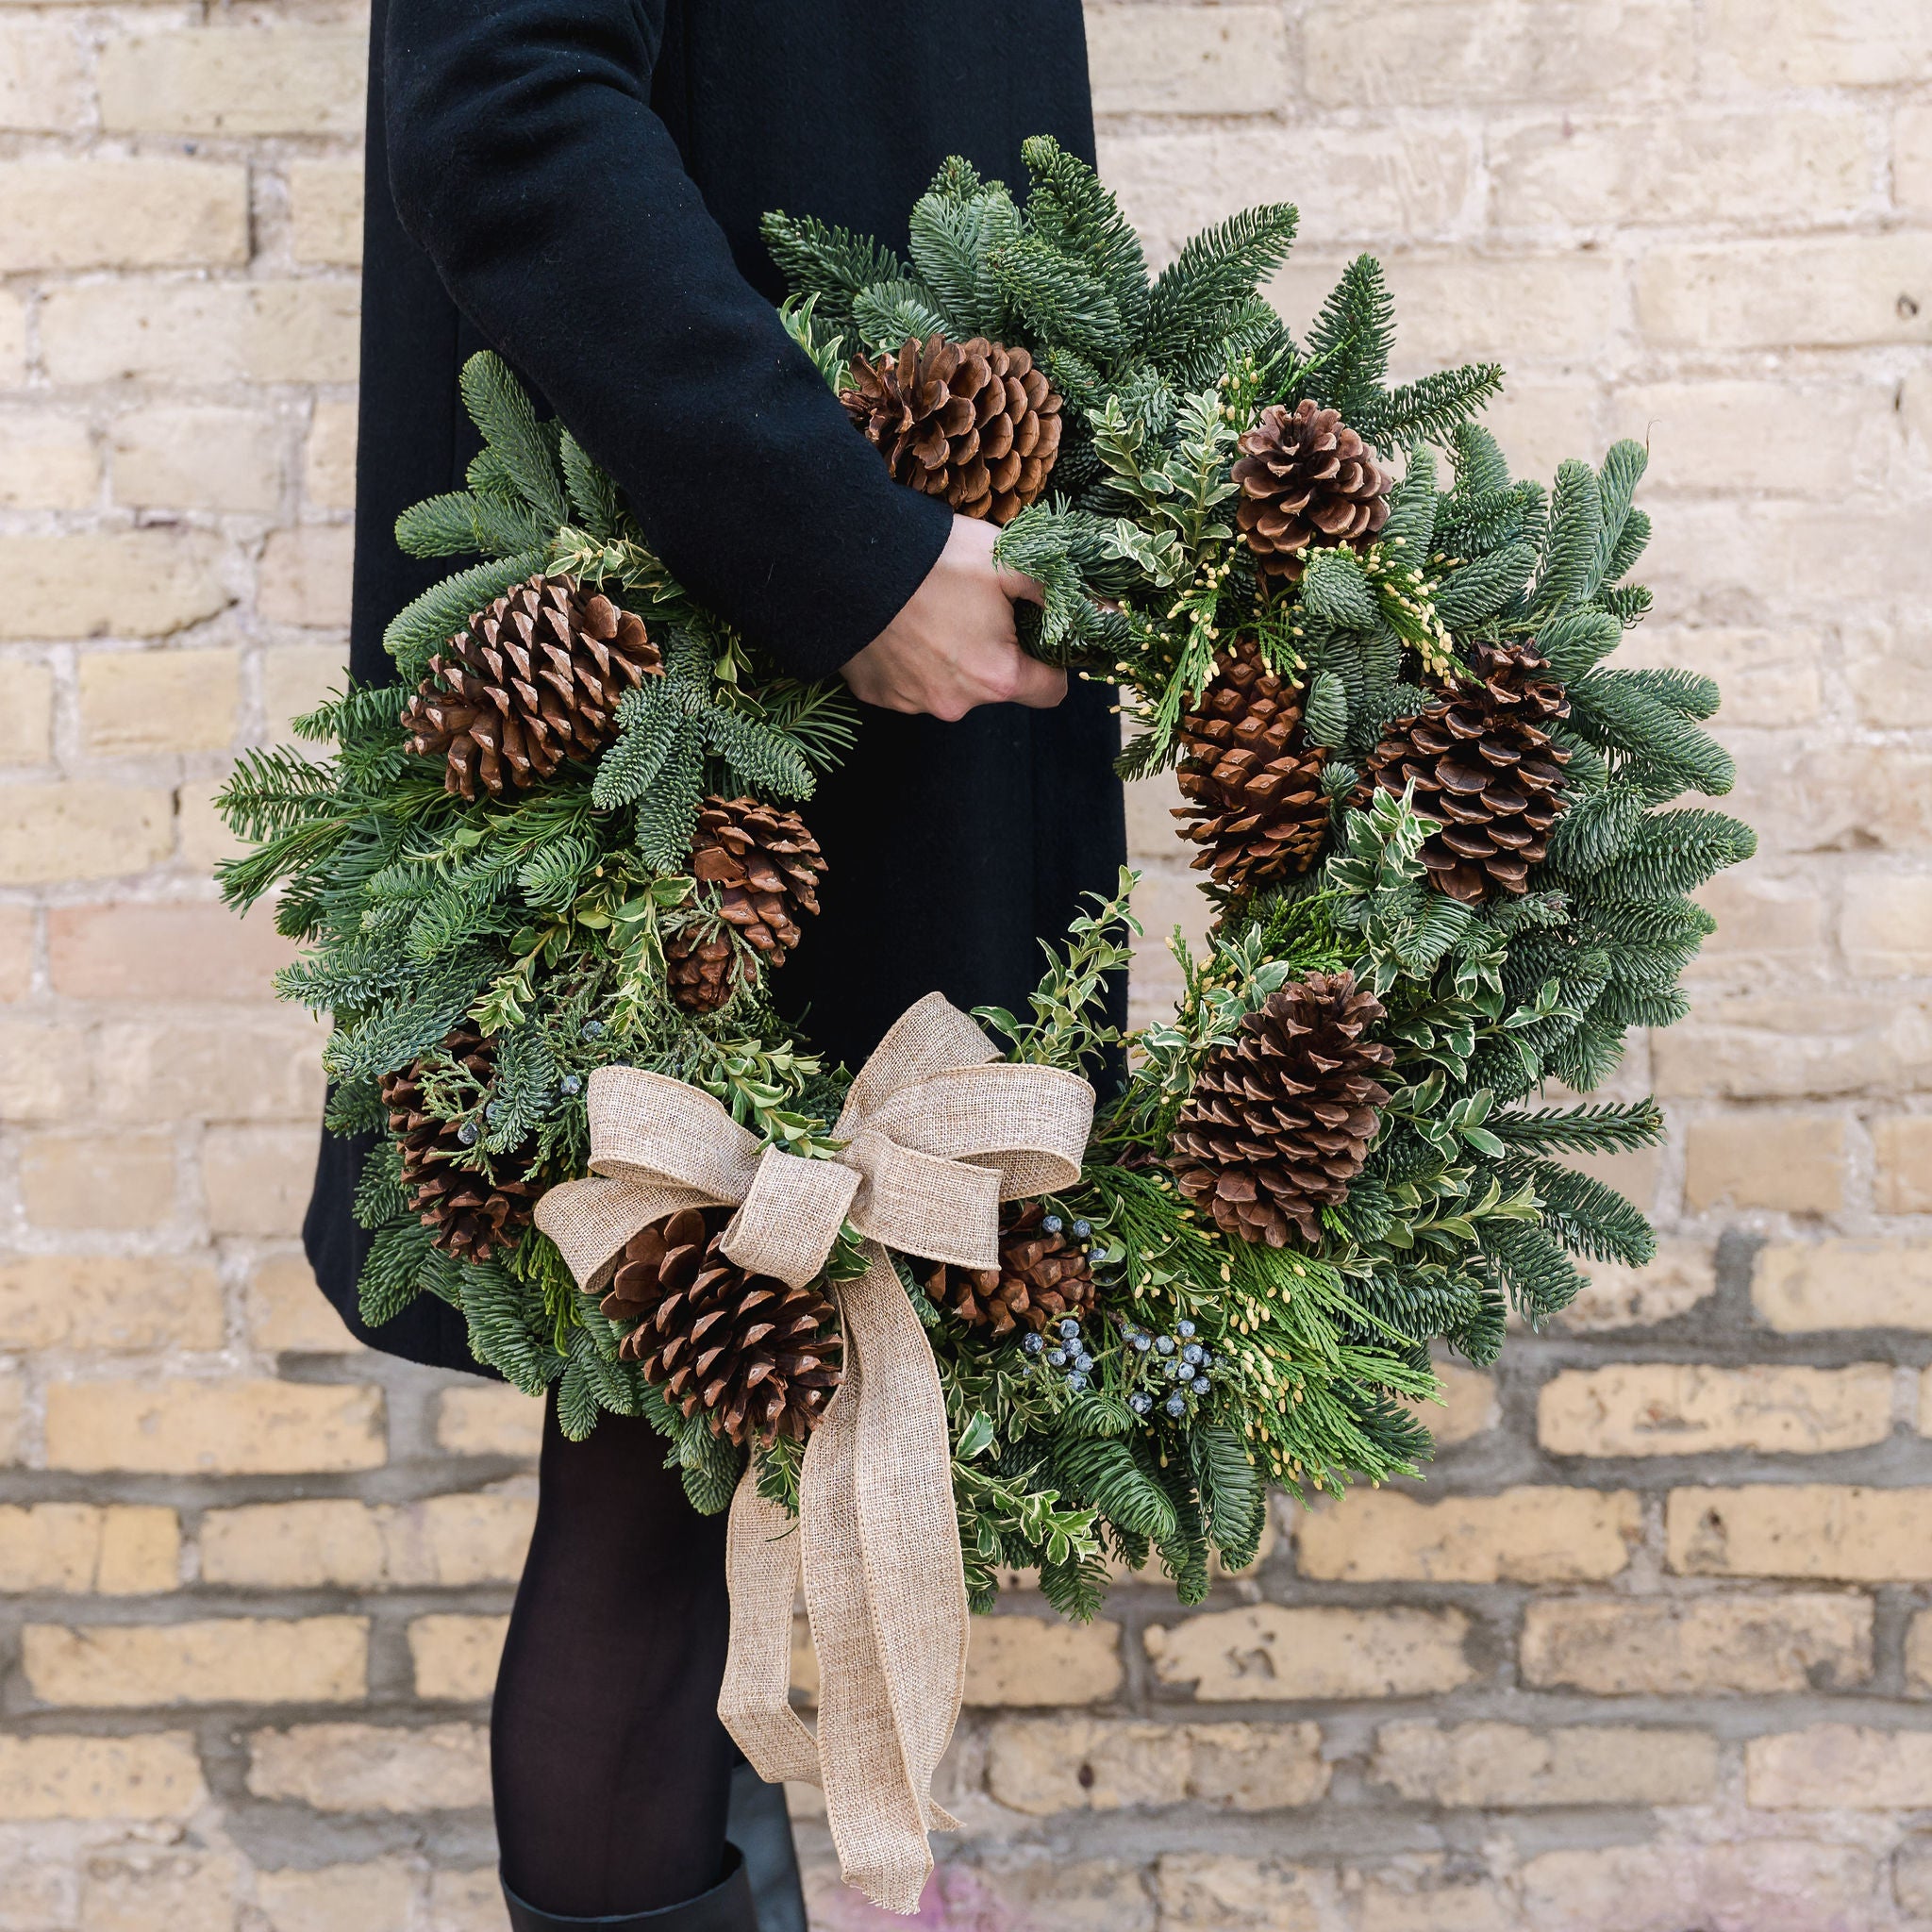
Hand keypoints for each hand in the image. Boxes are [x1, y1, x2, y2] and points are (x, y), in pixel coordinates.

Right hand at [839, 514, 1065, 720]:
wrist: (841, 559)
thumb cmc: (933, 559)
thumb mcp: (1007, 559)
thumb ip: (1059, 587)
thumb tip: (1108, 608)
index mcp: (998, 677)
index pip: (1051, 692)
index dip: (1052, 659)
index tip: (1035, 627)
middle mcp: (957, 703)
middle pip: (998, 685)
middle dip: (995, 650)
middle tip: (973, 602)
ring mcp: (912, 703)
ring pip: (952, 683)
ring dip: (950, 654)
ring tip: (929, 606)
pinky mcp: (876, 695)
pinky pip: (907, 682)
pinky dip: (909, 658)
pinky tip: (898, 621)